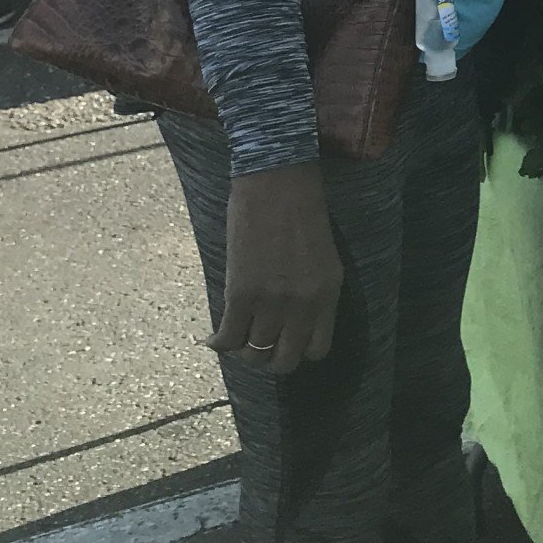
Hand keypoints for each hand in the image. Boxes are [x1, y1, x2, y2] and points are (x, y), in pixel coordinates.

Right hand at [209, 162, 342, 373]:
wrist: (278, 182)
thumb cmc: (302, 213)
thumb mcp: (324, 258)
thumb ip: (314, 293)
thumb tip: (293, 323)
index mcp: (328, 294)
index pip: (318, 350)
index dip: (299, 350)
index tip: (286, 342)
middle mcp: (303, 304)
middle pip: (285, 360)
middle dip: (269, 359)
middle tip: (257, 347)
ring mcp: (272, 301)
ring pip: (254, 352)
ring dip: (242, 350)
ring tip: (236, 337)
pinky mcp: (241, 293)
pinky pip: (228, 337)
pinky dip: (218, 343)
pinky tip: (213, 338)